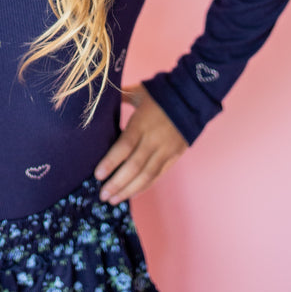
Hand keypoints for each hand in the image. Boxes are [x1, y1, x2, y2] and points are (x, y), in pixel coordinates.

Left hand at [94, 84, 187, 201]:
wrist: (193, 98)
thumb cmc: (161, 93)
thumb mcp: (139, 92)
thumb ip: (120, 97)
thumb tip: (101, 99)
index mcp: (142, 122)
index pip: (125, 146)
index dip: (111, 162)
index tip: (97, 175)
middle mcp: (154, 139)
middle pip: (135, 166)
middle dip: (117, 183)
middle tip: (102, 195)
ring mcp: (166, 149)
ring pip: (147, 175)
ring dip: (129, 190)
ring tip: (113, 199)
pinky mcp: (174, 156)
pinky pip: (158, 175)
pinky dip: (144, 186)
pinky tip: (132, 193)